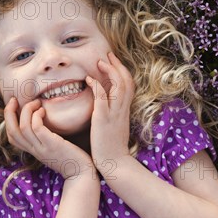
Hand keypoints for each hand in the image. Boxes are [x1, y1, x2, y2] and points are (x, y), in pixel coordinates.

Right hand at [4, 97, 93, 179]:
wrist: (82, 174)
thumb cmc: (72, 158)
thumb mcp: (53, 148)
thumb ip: (45, 138)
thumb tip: (42, 121)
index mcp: (33, 150)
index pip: (11, 137)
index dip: (8, 120)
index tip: (14, 105)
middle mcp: (34, 150)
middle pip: (12, 131)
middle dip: (9, 112)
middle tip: (15, 99)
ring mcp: (42, 148)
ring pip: (23, 127)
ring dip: (27, 110)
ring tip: (37, 103)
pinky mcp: (52, 145)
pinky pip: (37, 128)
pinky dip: (37, 116)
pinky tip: (44, 111)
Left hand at [85, 52, 134, 175]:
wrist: (114, 163)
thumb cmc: (111, 147)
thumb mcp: (114, 126)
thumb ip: (111, 113)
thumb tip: (103, 105)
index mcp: (125, 110)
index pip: (129, 84)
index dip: (121, 70)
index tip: (112, 61)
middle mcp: (122, 109)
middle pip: (127, 80)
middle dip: (117, 65)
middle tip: (107, 54)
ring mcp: (114, 114)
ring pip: (119, 85)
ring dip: (110, 71)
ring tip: (99, 62)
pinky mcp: (104, 120)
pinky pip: (103, 99)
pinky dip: (97, 87)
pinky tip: (89, 80)